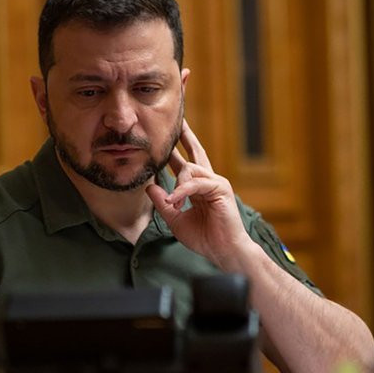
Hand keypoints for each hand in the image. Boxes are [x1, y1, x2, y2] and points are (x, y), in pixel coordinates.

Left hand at [146, 120, 253, 268]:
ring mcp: (216, 183)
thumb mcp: (176, 219)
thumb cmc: (205, 238)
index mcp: (199, 188)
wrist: (224, 251)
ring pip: (190, 169)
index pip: (186, 163)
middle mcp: (208, 181)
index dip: (175, 151)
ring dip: (176, 183)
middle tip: (176, 121)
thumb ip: (163, 202)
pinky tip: (176, 200)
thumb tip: (149, 185)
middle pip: (196, 152)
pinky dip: (183, 191)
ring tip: (172, 201)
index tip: (164, 139)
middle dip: (185, 136)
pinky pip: (195, 183)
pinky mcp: (220, 189)